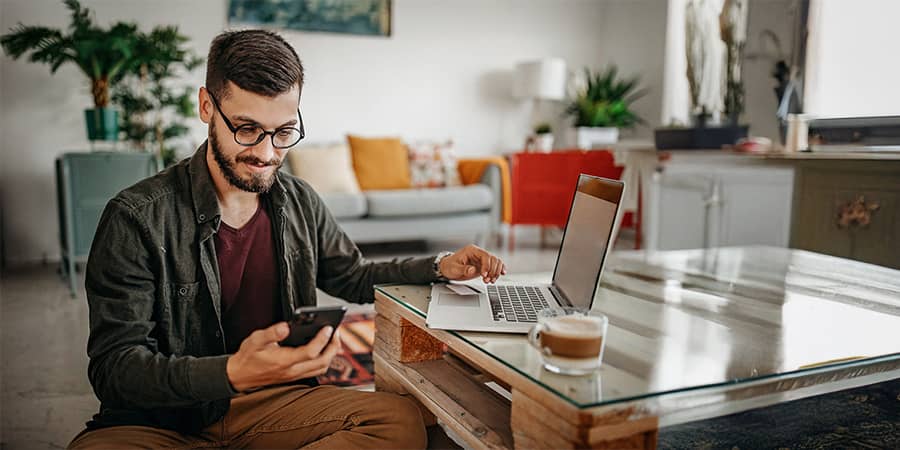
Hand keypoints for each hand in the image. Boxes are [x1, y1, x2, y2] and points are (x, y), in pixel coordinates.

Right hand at [226, 322, 340, 391]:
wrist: (240, 376)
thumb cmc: (248, 356)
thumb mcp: (255, 340)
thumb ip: (271, 333)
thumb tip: (286, 326)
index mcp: (284, 361)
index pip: (310, 352)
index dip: (322, 339)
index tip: (328, 327)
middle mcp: (292, 371)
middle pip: (322, 362)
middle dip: (333, 346)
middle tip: (335, 331)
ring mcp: (295, 375)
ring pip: (322, 368)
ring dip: (331, 354)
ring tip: (332, 338)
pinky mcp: (295, 377)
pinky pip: (316, 370)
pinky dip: (324, 359)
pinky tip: (323, 347)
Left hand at [438, 244, 506, 283]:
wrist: (448, 268)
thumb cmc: (450, 266)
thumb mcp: (454, 268)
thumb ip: (463, 269)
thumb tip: (472, 270)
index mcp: (472, 250)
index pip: (485, 255)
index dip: (487, 266)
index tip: (484, 275)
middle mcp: (479, 253)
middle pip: (493, 259)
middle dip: (492, 271)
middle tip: (487, 280)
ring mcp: (482, 259)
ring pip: (496, 262)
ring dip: (496, 272)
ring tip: (490, 281)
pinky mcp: (484, 266)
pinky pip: (495, 266)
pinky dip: (499, 270)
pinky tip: (501, 274)